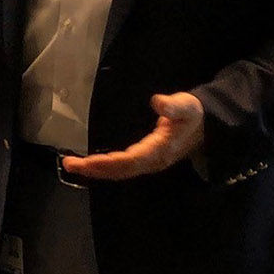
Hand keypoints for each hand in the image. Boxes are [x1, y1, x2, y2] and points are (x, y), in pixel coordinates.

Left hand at [62, 92, 204, 181]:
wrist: (204, 127)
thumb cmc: (191, 115)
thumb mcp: (186, 106)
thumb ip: (173, 105)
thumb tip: (157, 101)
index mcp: (159, 150)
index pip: (130, 160)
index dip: (109, 162)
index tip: (88, 161)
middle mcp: (151, 161)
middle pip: (120, 170)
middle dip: (94, 169)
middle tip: (69, 164)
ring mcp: (148, 163)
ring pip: (119, 171)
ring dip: (95, 170)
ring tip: (72, 165)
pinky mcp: (144, 160)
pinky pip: (121, 168)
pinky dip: (103, 167)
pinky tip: (89, 164)